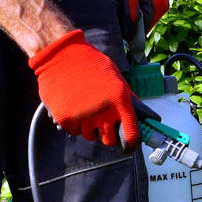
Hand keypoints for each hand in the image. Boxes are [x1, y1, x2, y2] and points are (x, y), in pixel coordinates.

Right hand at [29, 29, 138, 146]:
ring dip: (89, 128)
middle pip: (109, 141)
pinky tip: (72, 106)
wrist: (61, 55)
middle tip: (102, 123)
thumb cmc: (90, 63)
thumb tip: (141, 117)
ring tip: (85, 108)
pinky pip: (74, 131)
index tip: (127, 146)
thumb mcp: (115, 77)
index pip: (130, 135)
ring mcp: (84, 117)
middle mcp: (103, 111)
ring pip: (90, 136)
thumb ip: (126, 98)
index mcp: (120, 99)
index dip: (130, 144)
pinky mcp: (66, 119)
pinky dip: (74, 123)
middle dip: (107, 135)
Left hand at [114, 0, 168, 31]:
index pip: (142, 32)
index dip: (128, 30)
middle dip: (128, 21)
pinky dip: (131, 7)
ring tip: (121, 1)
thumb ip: (129, 16)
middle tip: (118, 7)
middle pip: (141, 25)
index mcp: (158, 8)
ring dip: (128, 14)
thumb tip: (129, 36)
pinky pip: (140, 9)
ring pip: (140, 17)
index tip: (119, 19)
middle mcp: (161, 7)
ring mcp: (158, 1)